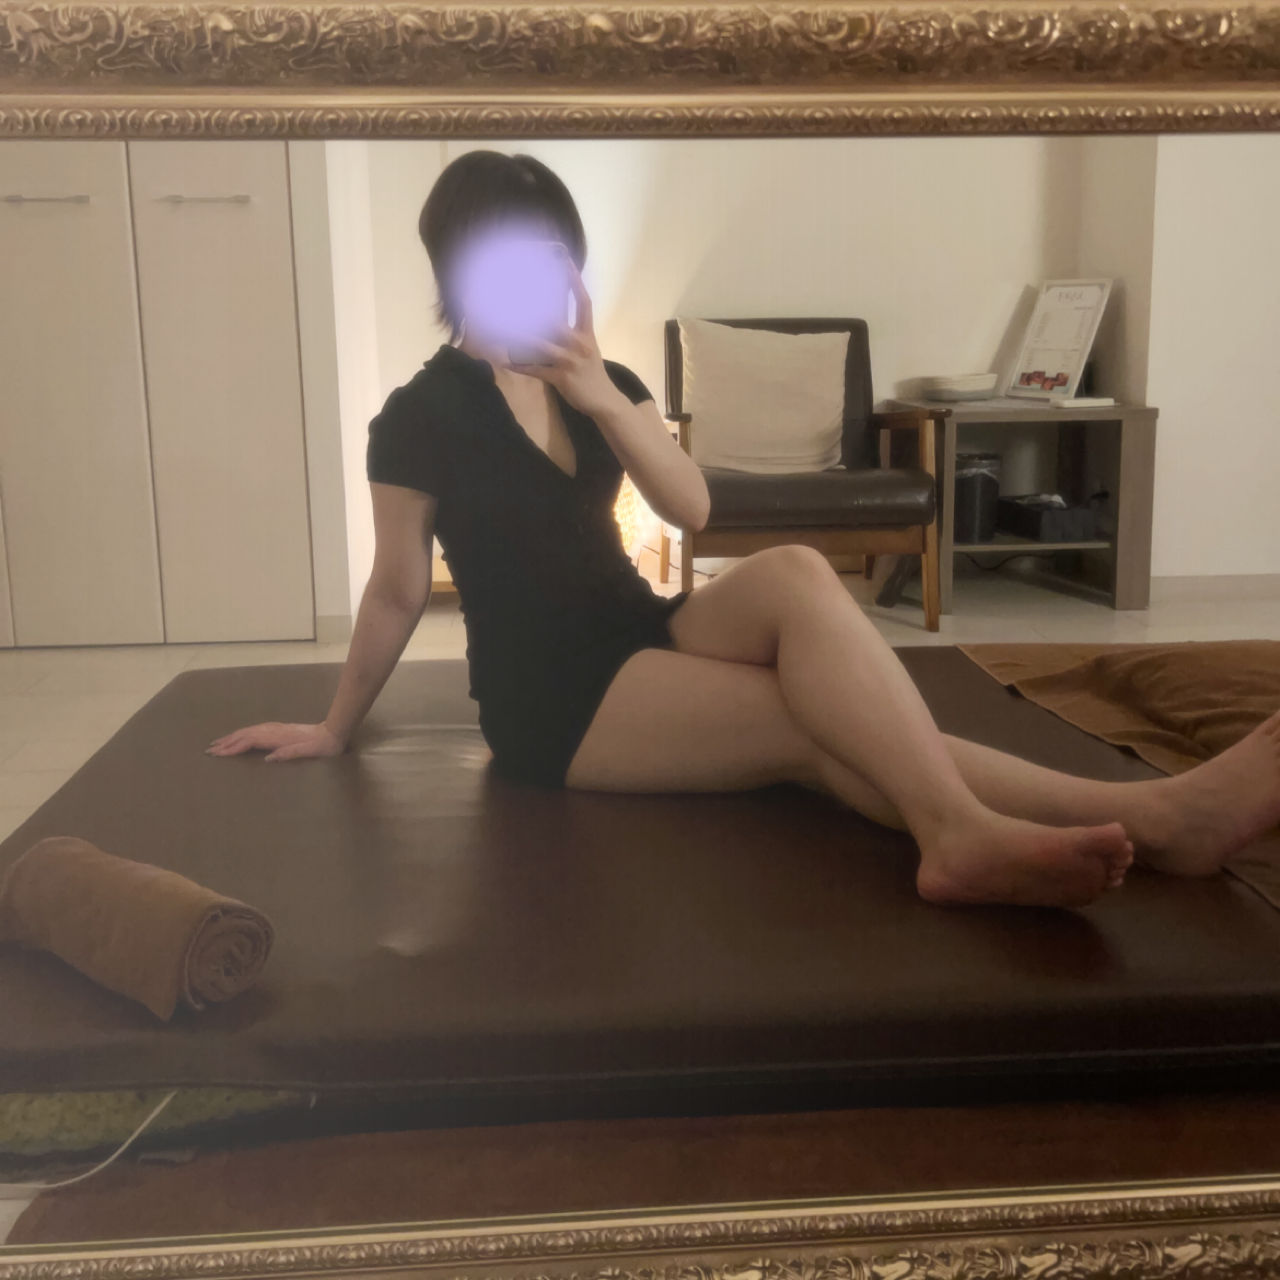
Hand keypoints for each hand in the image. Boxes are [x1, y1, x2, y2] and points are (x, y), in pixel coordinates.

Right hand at [206, 722, 345, 761]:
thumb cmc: (321, 746)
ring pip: (247, 731)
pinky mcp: (277, 729)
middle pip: (244, 735)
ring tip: (217, 743)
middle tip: (209, 750)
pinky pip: (253, 731)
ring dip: (231, 737)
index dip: (232, 748)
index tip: (217, 754)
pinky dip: (241, 734)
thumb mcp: (308, 752)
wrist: (332, 733)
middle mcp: (272, 730)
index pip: (249, 741)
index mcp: (277, 737)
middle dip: (226, 742)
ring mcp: (274, 728)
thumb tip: (268, 759)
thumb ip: (289, 754)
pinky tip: (238, 738)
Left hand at [506, 260, 624, 420]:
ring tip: (503, 328)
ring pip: (541, 344)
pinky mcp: (562, 377)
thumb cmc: (592, 373)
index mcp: (587, 334)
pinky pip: (536, 370)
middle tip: (516, 295)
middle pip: (555, 320)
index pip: (584, 302)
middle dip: (534, 310)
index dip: (575, 282)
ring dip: (520, 337)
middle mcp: (579, 344)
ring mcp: (570, 360)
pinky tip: (505, 362)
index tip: (566, 262)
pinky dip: (520, 366)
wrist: (604, 400)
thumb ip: (573, 334)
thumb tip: (552, 321)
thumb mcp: (588, 349)